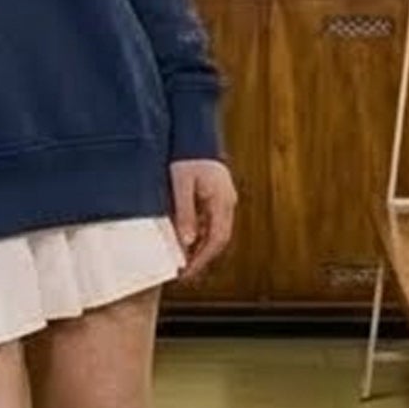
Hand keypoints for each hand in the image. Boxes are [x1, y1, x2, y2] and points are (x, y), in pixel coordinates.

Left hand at [169, 159, 236, 281]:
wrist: (194, 133)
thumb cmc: (187, 156)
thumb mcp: (181, 184)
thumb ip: (184, 213)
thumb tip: (186, 241)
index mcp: (222, 201)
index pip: (216, 239)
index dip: (201, 259)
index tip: (186, 273)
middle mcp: (227, 202)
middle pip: (218, 239)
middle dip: (202, 259)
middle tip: (184, 275)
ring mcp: (225, 200)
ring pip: (215, 232)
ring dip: (201, 248)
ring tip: (183, 261)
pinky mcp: (218, 197)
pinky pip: (211, 222)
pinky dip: (200, 235)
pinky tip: (186, 241)